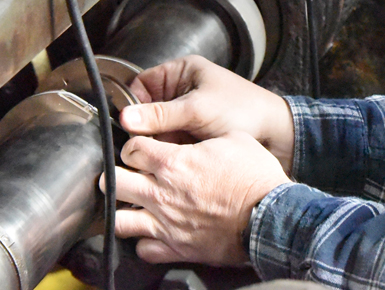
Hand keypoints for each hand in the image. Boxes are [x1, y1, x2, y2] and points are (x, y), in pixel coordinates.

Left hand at [106, 132, 290, 264]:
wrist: (270, 216)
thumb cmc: (256, 178)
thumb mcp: (236, 139)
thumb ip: (207, 138)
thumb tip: (200, 136)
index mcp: (174, 163)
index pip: (131, 148)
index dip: (135, 145)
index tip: (142, 148)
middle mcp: (162, 194)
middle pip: (114, 182)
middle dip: (117, 174)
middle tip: (128, 173)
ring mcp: (166, 224)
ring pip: (118, 220)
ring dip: (123, 210)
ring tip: (132, 205)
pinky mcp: (176, 248)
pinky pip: (143, 249)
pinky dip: (143, 241)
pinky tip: (152, 232)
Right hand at [121, 55, 294, 172]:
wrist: (275, 135)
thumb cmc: (244, 111)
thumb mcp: (198, 110)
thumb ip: (161, 115)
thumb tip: (125, 117)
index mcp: (182, 72)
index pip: (141, 85)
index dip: (132, 105)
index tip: (125, 125)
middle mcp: (182, 90)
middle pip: (146, 110)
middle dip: (143, 129)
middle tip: (137, 146)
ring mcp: (187, 114)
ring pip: (156, 130)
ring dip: (156, 143)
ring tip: (154, 156)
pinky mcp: (193, 134)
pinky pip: (170, 144)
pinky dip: (168, 152)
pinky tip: (169, 162)